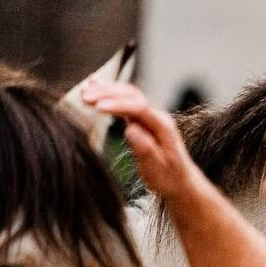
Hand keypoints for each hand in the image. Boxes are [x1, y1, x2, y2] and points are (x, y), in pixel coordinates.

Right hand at [81, 80, 206, 200]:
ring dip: (105, 91)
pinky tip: (95, 85)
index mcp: (163, 127)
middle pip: (132, 96)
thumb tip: (131, 129)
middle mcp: (157, 117)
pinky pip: (125, 100)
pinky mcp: (142, 119)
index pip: (139, 108)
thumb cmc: (169, 177)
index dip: (117, 105)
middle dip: (107, 93)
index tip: (98, 107)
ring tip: (84, 92)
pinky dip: (109, 92)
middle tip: (85, 97)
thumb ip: (145, 148)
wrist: (180, 181)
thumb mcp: (157, 168)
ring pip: (127, 95)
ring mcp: (150, 116)